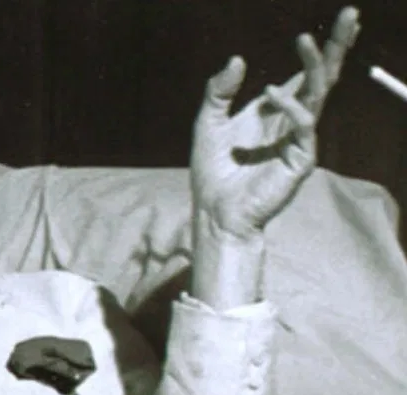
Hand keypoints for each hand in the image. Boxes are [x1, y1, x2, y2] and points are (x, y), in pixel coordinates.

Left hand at [191, 6, 360, 237]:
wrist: (216, 211)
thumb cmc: (214, 171)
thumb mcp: (207, 122)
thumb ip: (219, 92)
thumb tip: (237, 59)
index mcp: (275, 110)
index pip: (305, 74)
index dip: (320, 50)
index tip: (342, 21)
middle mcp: (292, 120)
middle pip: (322, 77)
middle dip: (336, 46)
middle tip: (351, 14)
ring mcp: (299, 139)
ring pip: (317, 94)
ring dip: (314, 66)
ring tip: (306, 41)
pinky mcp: (300, 158)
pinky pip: (302, 124)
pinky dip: (288, 106)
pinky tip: (270, 94)